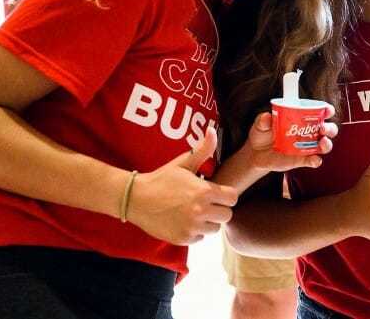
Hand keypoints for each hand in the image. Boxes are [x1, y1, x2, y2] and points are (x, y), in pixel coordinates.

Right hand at [126, 126, 237, 244]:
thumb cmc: (162, 179)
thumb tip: (212, 131)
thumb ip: (202, 150)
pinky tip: (184, 221)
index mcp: (205, 191)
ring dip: (208, 221)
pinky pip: (200, 238)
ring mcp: (192, 226)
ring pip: (214, 228)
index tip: (216, 193)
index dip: (226, 195)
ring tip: (194, 212)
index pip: (232, 198)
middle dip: (219, 209)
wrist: (136, 199)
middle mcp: (201, 210)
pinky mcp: (183, 238)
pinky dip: (195, 232)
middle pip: (227, 215)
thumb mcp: (183, 163)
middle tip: (205, 203)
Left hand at [244, 110, 337, 170]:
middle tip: (323, 128)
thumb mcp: (260, 125)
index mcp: (302, 118)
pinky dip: (316, 161)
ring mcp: (307, 147)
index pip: (320, 112)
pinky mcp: (302, 160)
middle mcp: (308, 132)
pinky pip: (314, 161)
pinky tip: (313, 159)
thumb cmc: (262, 134)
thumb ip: (263, 120)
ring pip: (325, 145)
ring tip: (321, 143)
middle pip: (328, 129)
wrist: (256, 154)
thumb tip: (266, 117)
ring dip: (327, 144)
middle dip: (330, 128)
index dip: (327, 110)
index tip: (327, 110)